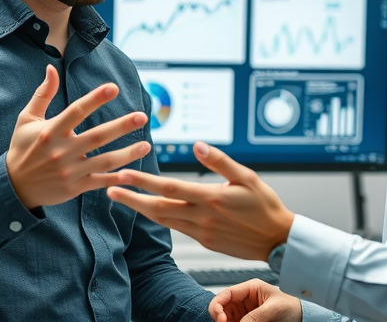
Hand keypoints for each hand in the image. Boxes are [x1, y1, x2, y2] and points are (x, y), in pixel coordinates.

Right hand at [6, 64, 150, 208]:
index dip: (95, 99)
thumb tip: (51, 68)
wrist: (14, 187)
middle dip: (121, 126)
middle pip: (97, 136)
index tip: (114, 88)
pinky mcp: (74, 187)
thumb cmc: (22, 148)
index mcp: (50, 131)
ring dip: (127, 154)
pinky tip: (134, 173)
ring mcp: (69, 171)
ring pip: (104, 161)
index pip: (76, 111)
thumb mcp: (26, 119)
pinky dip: (117, 179)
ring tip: (147, 145)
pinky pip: (100, 181)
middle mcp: (61, 151)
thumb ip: (43, 94)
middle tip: (142, 116)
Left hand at [106, 142, 294, 260]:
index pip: (169, 189)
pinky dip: (161, 218)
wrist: (277, 239)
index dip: (144, 182)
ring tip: (125, 200)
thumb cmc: (264, 205)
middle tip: (110, 191)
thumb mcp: (246, 177)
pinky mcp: (204, 241)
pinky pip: (176, 228)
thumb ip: (220, 161)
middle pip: (159, 208)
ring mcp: (201, 232)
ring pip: (164, 220)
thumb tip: (197, 145)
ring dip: (142, 209)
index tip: (124, 175)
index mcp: (211, 198)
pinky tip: (152, 210)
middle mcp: (202, 217)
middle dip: (132, 199)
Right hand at [210, 280, 301, 321]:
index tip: (221, 320)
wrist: (303, 319)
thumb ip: (256, 316)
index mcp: (250, 289)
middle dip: (220, 317)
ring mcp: (244, 312)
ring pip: (226, 318)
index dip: (217, 306)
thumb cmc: (292, 308)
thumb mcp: (275, 309)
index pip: (226, 294)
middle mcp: (244, 300)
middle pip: (222, 307)